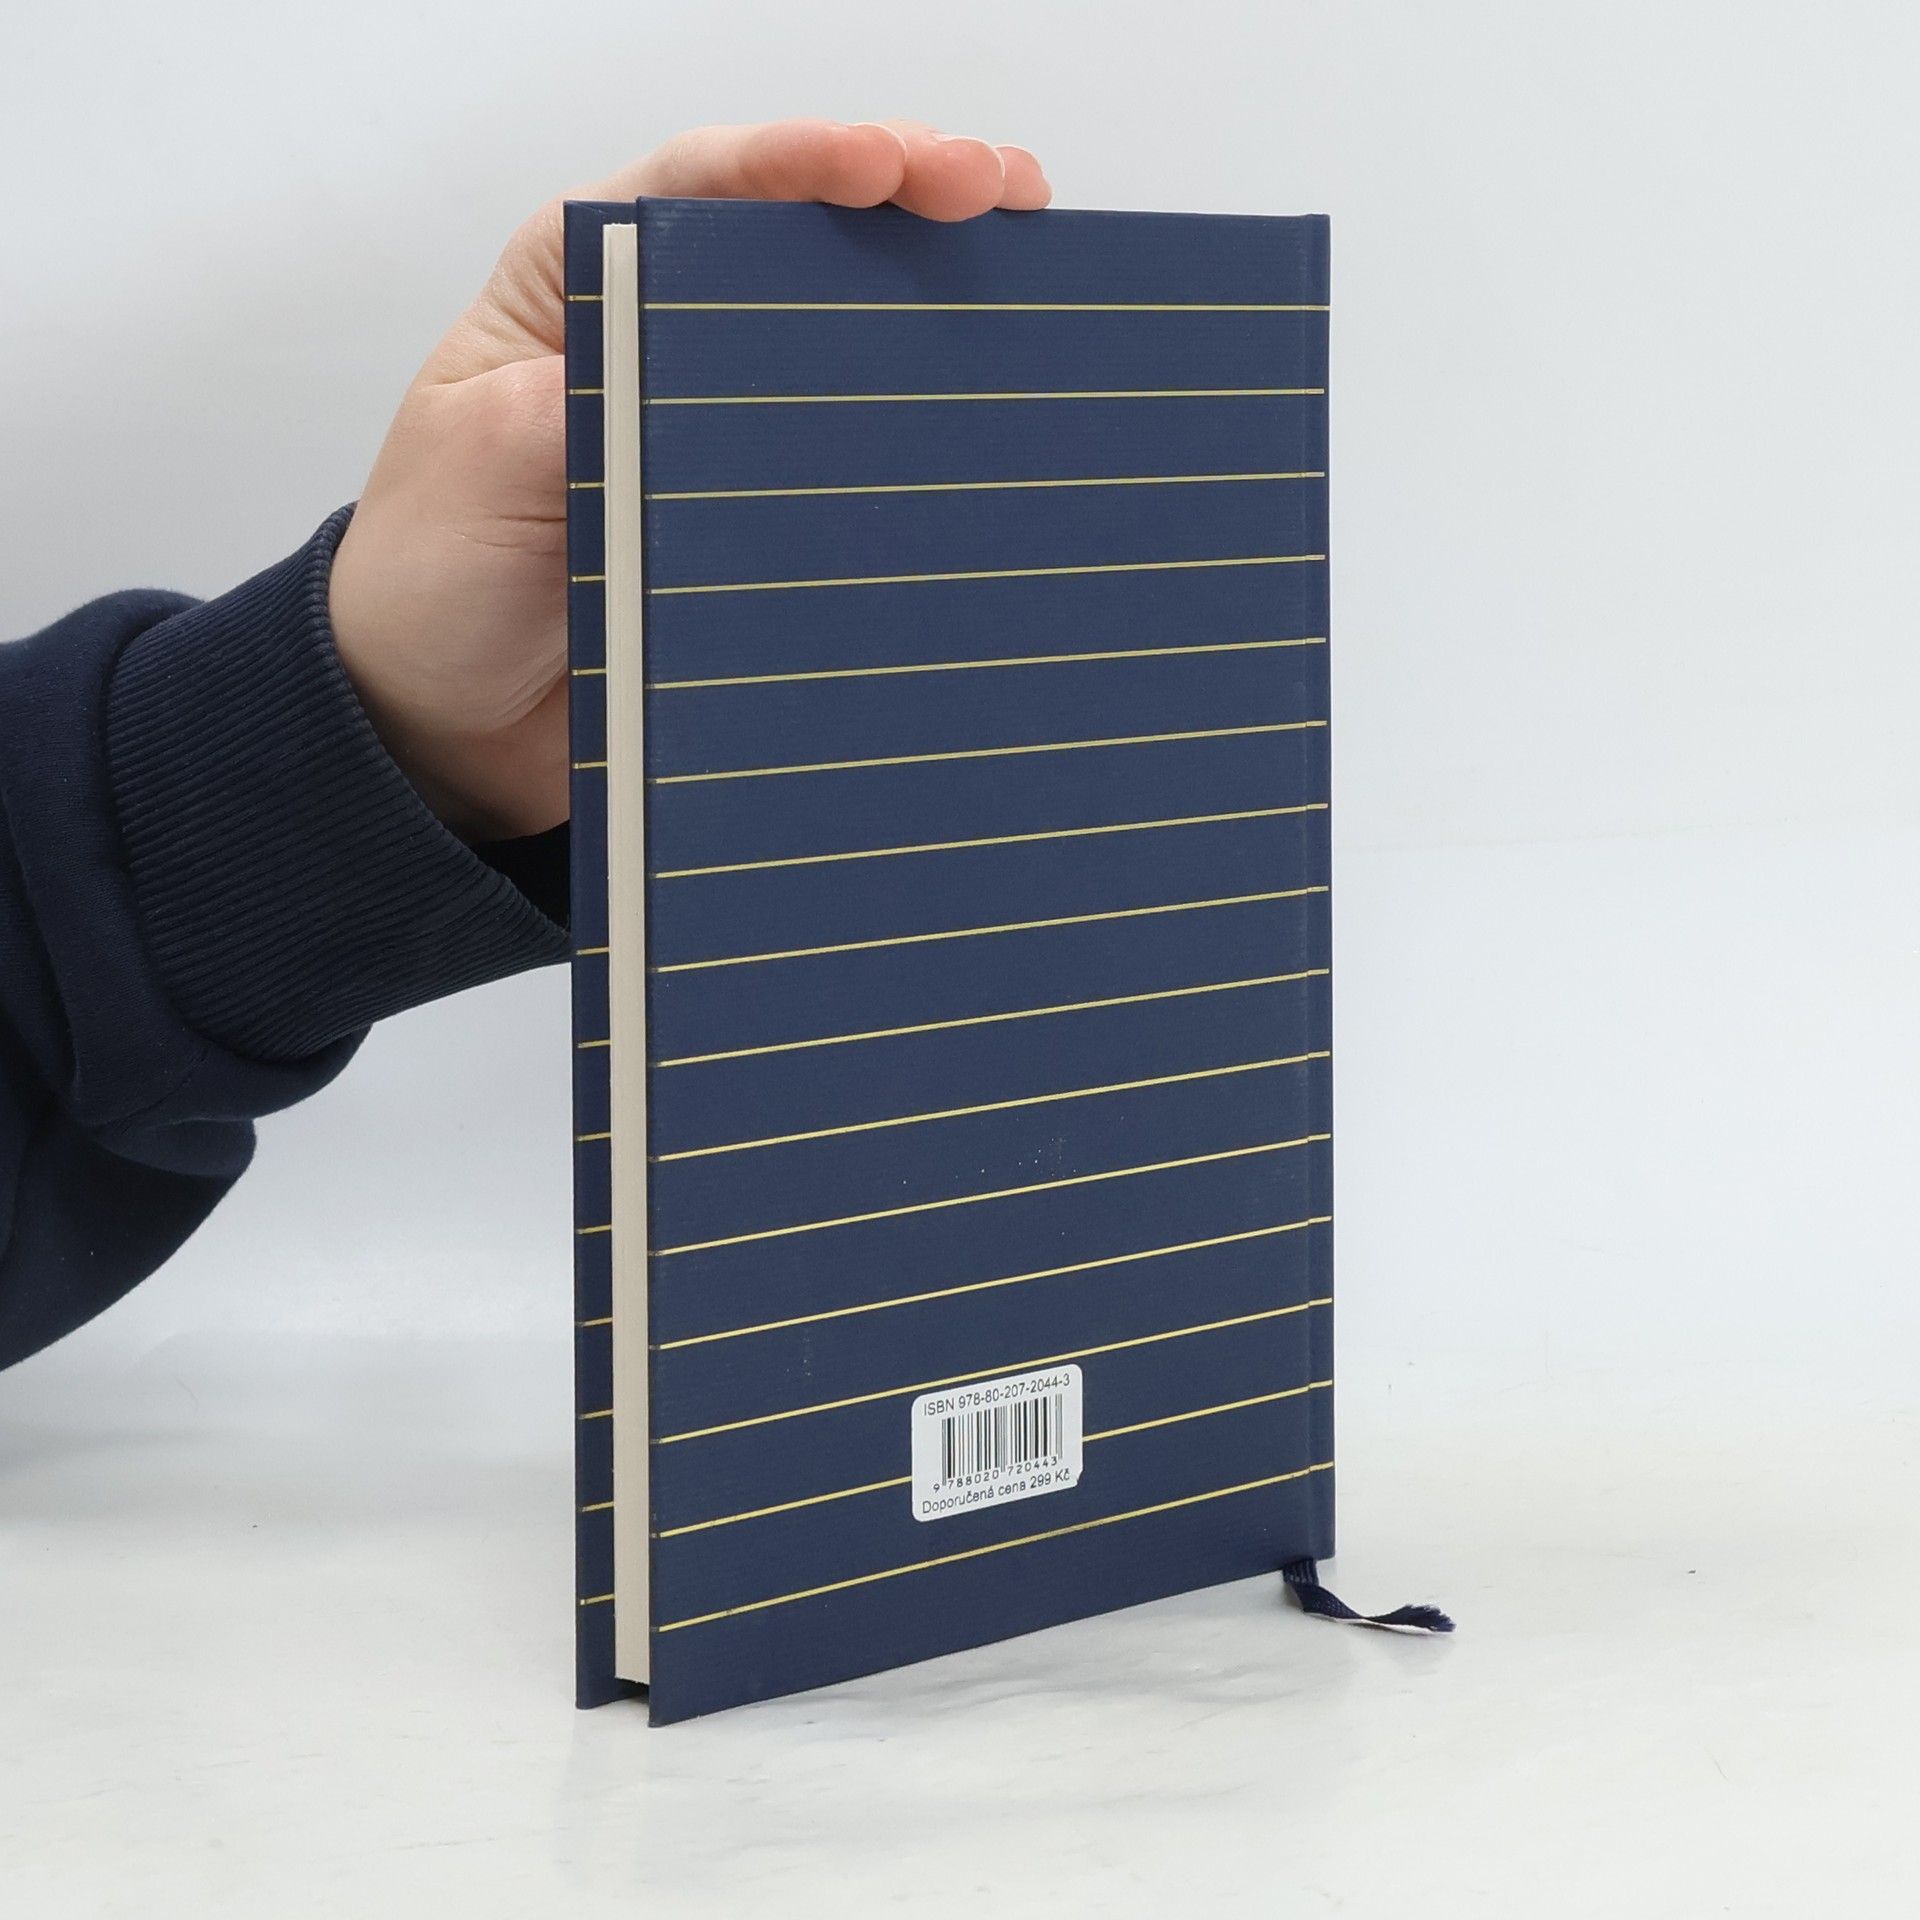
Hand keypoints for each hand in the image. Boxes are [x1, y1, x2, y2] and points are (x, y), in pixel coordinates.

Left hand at [327, 121, 1051, 841]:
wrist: (444, 730)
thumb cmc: (432, 581)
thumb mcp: (485, 464)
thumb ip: (585, 400)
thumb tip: (711, 378)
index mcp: (581, 291)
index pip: (703, 187)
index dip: (808, 159)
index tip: (900, 166)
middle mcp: (662, 345)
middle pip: (802, 248)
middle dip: (911, 205)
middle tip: (1008, 197)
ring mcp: (718, 440)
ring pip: (843, 354)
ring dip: (936, 312)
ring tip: (1036, 283)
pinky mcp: (757, 527)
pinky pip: (849, 477)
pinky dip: (920, 443)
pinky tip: (992, 424)